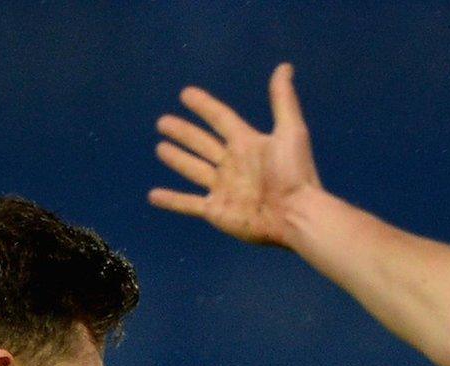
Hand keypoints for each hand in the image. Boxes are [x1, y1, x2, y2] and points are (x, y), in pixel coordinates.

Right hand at [148, 63, 322, 246]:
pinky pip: (188, 204)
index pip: (221, 119)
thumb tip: (285, 67)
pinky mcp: (216, 210)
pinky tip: (153, 196)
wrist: (296, 215)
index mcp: (246, 143)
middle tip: (162, 122)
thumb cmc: (294, 174)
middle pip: (202, 143)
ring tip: (160, 148)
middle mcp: (232, 164)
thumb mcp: (290, 131)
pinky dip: (171, 201)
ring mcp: (223, 188)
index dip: (204, 106)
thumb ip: (283, 100)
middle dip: (183, 133)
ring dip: (177, 159)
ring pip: (193, 169)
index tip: (186, 94)